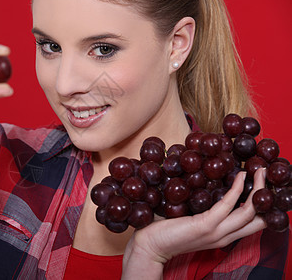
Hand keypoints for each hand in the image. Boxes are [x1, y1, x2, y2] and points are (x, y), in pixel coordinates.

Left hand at [122, 169, 266, 278]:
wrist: (149, 245)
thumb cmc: (165, 230)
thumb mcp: (191, 220)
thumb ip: (202, 209)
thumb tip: (203, 182)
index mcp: (222, 236)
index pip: (252, 224)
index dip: (262, 206)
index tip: (262, 186)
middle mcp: (224, 236)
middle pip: (258, 217)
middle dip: (266, 195)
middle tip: (266, 173)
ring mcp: (216, 232)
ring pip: (249, 211)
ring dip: (258, 189)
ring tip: (259, 170)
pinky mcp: (205, 226)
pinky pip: (228, 204)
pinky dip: (237, 189)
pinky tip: (241, 175)